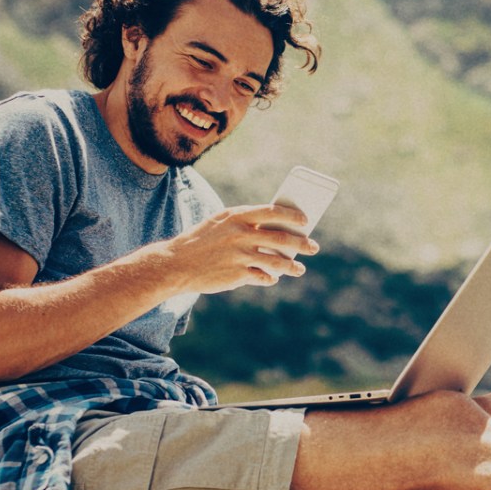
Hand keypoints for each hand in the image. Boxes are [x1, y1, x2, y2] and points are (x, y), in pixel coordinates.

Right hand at [162, 204, 319, 293]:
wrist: (176, 264)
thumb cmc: (202, 240)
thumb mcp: (221, 223)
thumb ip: (246, 224)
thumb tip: (277, 229)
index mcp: (237, 216)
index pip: (273, 211)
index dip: (292, 216)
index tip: (306, 220)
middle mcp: (241, 234)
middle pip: (281, 238)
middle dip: (301, 243)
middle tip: (313, 247)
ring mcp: (240, 255)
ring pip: (277, 261)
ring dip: (292, 266)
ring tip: (299, 268)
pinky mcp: (238, 275)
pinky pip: (263, 276)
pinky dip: (270, 278)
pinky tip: (273, 278)